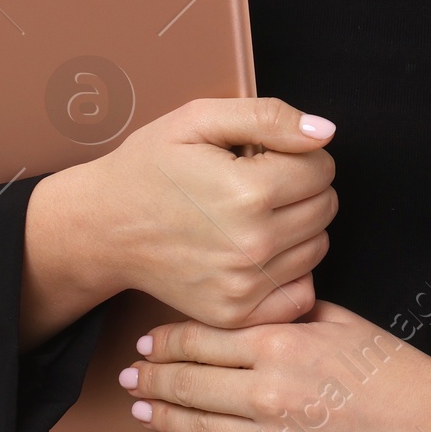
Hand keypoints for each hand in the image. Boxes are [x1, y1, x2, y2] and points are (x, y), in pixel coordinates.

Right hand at [18, 98, 337, 348]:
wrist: (105, 226)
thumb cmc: (151, 167)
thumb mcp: (199, 119)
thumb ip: (269, 118)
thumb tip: (324, 133)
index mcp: (249, 191)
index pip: (322, 167)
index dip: (297, 154)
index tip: (262, 156)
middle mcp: (253, 245)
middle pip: (325, 207)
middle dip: (302, 187)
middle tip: (256, 183)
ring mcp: (245, 286)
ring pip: (318, 247)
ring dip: (298, 226)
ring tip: (252, 215)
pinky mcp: (237, 314)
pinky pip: (300, 293)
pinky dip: (291, 271)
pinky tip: (260, 252)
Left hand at [119, 299, 430, 431]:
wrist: (430, 426)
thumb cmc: (391, 370)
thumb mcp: (339, 319)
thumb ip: (288, 312)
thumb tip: (250, 307)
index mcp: (280, 345)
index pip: (201, 340)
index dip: (165, 341)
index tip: (148, 341)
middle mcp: (268, 392)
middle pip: (189, 383)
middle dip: (152, 378)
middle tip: (131, 375)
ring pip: (197, 428)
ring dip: (162, 416)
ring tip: (142, 408)